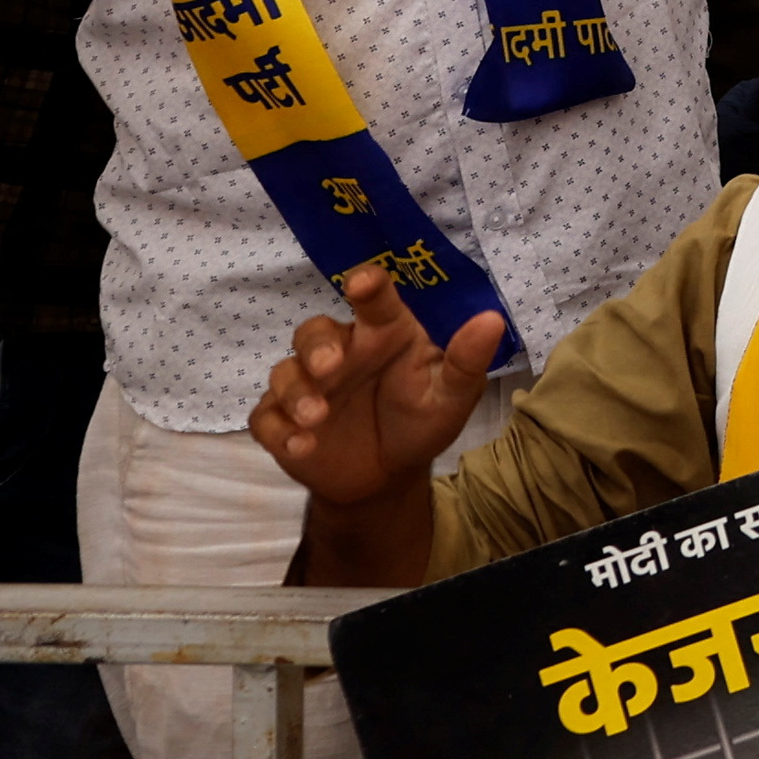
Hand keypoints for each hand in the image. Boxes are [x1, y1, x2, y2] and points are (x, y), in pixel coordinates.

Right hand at [248, 262, 503, 514]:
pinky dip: (279, 431)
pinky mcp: (282, 420)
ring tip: (317, 417)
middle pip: (314, 332)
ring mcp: (308, 386)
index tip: (362, 282)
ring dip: (297, 393)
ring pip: (285, 373)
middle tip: (331, 367)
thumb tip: (491, 319)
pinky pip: (267, 418)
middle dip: (317, 347)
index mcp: (385, 333)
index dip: (367, 285)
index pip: (375, 300)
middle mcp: (342, 351)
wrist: (386, 476)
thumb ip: (466, 361)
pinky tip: (301, 447)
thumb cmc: (422, 421)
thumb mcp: (452, 396)